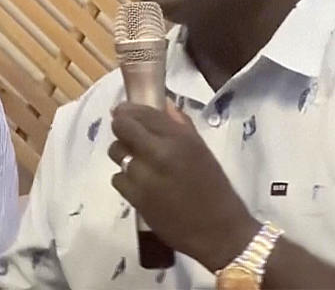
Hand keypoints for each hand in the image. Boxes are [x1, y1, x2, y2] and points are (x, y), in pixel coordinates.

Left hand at [107, 101, 259, 270]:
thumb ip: (180, 125)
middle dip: (122, 128)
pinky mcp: (135, 197)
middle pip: (121, 127)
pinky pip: (117, 178)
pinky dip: (125, 179)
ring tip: (139, 162)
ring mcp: (143, 175)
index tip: (125, 112)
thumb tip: (162, 104)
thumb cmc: (214, 188)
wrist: (219, 231)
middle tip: (129, 135)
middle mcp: (158, 152)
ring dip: (124, 154)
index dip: (128, 110)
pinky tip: (140, 184)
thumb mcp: (201, 150)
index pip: (141, 112)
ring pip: (116, 152)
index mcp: (178, 138)